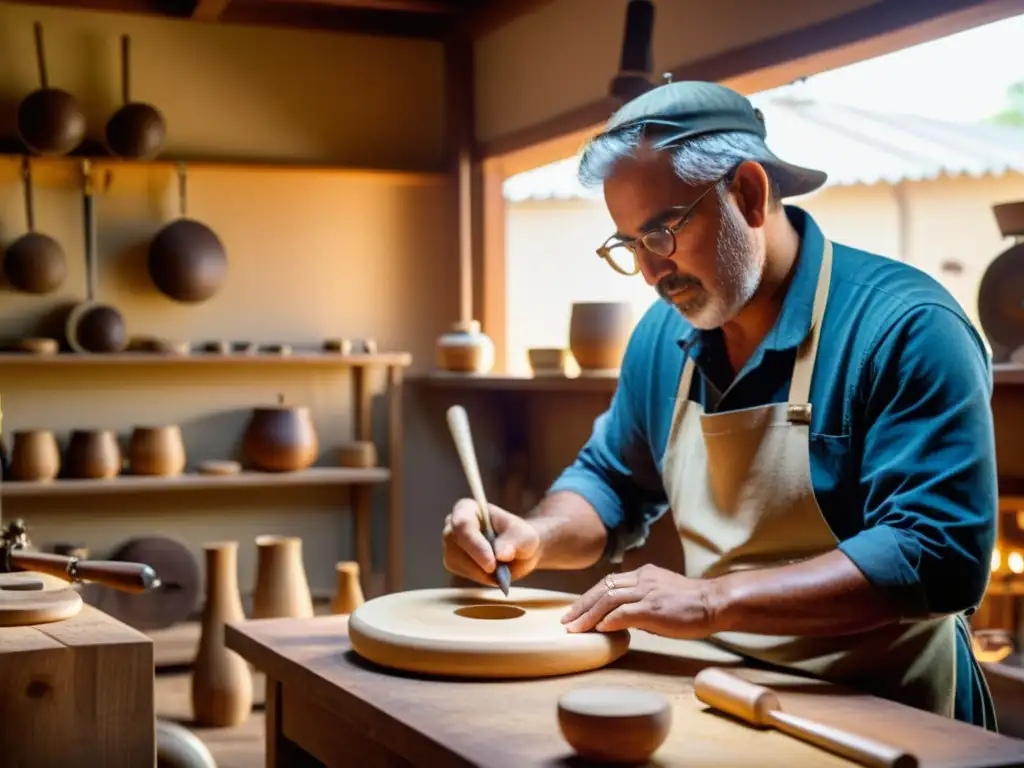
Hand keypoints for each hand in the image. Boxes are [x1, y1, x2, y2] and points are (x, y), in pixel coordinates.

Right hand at [442, 499, 540, 586]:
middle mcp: (453, 524)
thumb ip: (515, 542)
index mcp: (468, 508)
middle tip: (499, 572)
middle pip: (455, 545)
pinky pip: (460, 573)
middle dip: (478, 563)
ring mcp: (450, 543)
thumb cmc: (520, 537)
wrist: (519, 551)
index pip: (463, 524)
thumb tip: (501, 554)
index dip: (475, 545)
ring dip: (480, 572)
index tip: (492, 563)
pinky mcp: (452, 561)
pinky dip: (479, 577)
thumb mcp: (525, 536)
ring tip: (501, 569)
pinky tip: (492, 573)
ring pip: (456, 562)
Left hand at [560, 564, 720, 637]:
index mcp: (644, 574)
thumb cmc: (692, 605)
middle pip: (603, 588)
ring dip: (589, 615)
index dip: (589, 597)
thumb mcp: (662, 596)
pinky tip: (599, 629)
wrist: (715, 603)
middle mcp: (642, 579)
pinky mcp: (654, 608)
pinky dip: (609, 620)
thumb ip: (642, 602)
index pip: (608, 582)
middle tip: (566, 621)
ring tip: (576, 629)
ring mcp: (648, 592)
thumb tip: (622, 620)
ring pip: (608, 599)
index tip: (576, 611)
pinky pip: (624, 612)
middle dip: (581, 605)